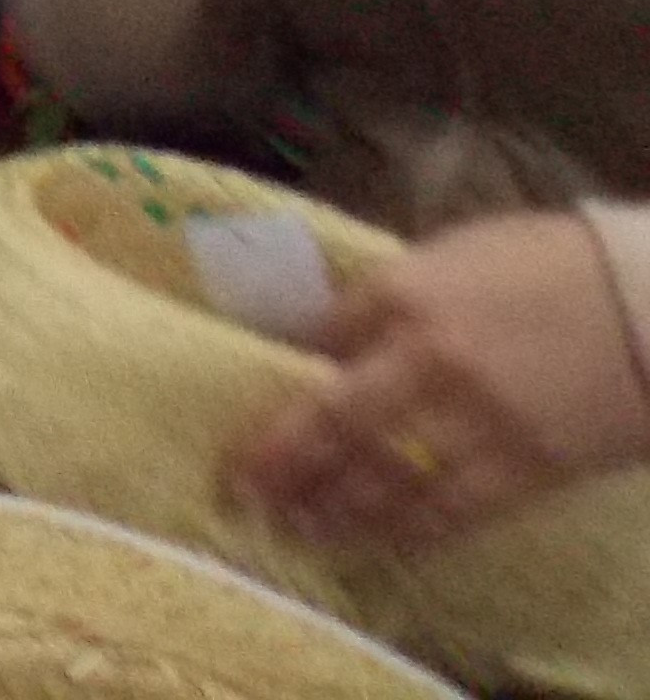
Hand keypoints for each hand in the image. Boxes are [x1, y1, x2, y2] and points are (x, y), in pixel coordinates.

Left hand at [233, 211, 649, 550]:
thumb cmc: (555, 265)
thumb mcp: (458, 253)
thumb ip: (396, 293)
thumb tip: (339, 329)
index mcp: (402, 291)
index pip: (313, 336)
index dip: (274, 368)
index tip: (245, 394)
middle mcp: (422, 359)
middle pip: (329, 419)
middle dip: (277, 457)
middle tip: (240, 487)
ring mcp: (473, 421)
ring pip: (381, 477)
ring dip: (331, 506)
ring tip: (295, 524)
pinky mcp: (523, 469)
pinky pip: (450, 512)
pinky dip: (406, 531)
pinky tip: (374, 541)